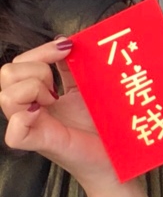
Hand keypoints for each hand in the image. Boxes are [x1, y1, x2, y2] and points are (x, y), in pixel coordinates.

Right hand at [0, 39, 116, 188]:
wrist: (118, 156)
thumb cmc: (102, 126)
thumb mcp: (86, 88)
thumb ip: (72, 67)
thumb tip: (62, 41)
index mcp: (38, 95)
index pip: (20, 63)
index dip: (40, 50)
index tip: (68, 48)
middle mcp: (30, 109)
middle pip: (6, 74)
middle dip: (35, 68)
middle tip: (58, 85)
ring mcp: (32, 127)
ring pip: (4, 97)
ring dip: (32, 89)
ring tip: (54, 100)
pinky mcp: (41, 145)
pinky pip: (14, 134)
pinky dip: (25, 119)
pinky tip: (43, 114)